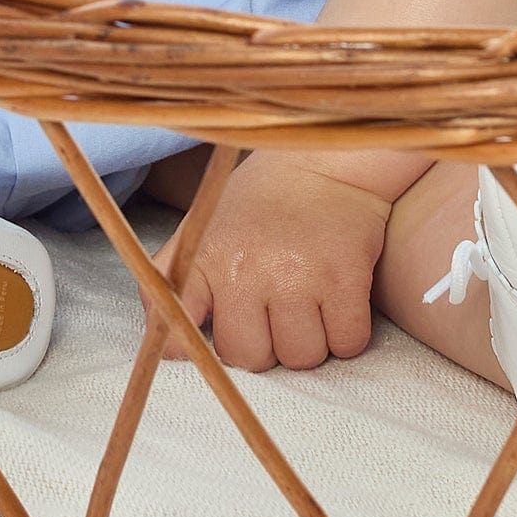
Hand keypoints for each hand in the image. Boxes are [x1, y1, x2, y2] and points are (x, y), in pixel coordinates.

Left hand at [157, 155, 393, 372]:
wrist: (325, 158)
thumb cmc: (262, 199)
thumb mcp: (205, 225)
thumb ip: (178, 276)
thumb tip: (170, 338)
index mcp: (206, 257)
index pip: (179, 330)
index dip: (191, 350)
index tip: (211, 341)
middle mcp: (246, 270)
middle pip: (250, 358)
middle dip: (265, 346)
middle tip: (274, 313)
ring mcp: (298, 276)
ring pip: (301, 358)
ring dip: (309, 342)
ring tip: (308, 304)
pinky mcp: (345, 279)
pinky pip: (346, 344)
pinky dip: (346, 334)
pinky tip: (338, 303)